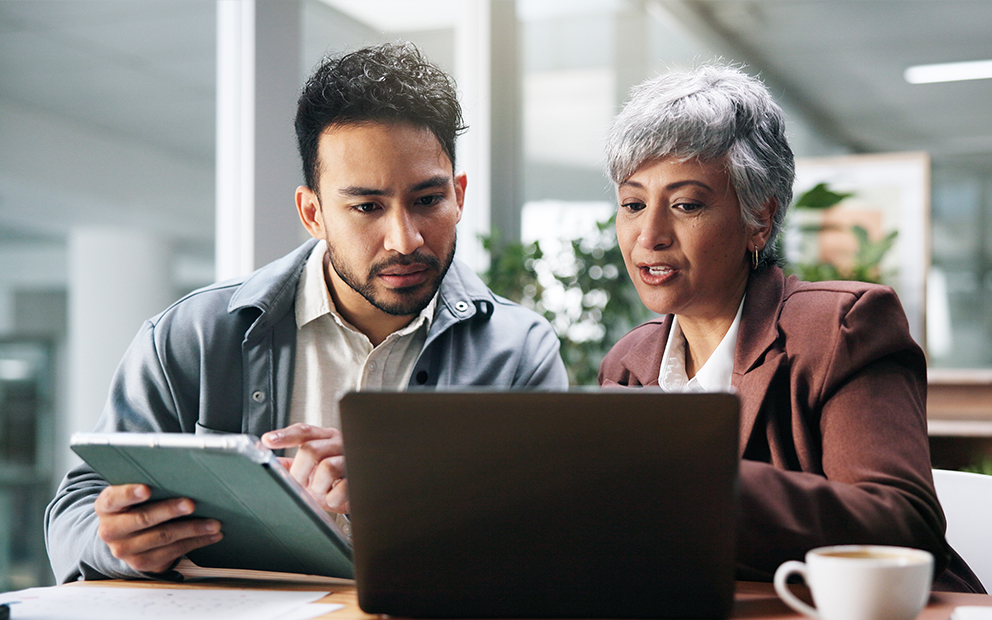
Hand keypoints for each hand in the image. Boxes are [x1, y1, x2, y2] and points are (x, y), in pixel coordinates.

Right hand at [94, 484, 221, 573]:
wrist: (125, 536)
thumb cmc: (135, 506)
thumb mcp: (132, 494)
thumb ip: (146, 486)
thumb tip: (183, 476)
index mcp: (106, 507)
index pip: (114, 498)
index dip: (129, 493)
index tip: (146, 489)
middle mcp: (110, 530)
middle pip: (143, 519)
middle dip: (170, 511)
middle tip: (191, 504)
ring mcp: (125, 550)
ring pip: (163, 538)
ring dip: (192, 529)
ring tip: (213, 523)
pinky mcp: (143, 563)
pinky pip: (173, 552)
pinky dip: (196, 542)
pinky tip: (212, 534)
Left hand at [261, 423, 348, 513]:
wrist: (356, 492)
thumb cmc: (332, 477)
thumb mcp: (310, 468)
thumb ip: (289, 464)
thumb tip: (269, 464)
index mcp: (325, 437)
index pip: (303, 431)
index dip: (284, 436)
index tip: (267, 440)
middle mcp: (338, 444)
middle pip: (311, 450)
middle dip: (299, 472)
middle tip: (300, 483)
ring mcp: (350, 459)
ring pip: (327, 468)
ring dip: (318, 486)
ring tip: (321, 489)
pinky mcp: (358, 478)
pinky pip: (341, 488)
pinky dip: (332, 498)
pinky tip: (333, 496)